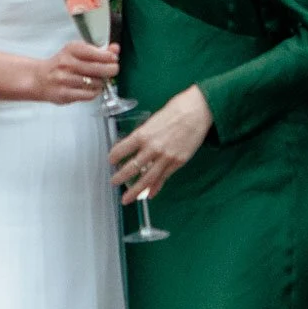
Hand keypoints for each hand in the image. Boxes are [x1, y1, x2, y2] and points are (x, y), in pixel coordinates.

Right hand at [31, 42, 119, 105]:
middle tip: (113, 69)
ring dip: (101, 82)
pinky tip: (92, 88)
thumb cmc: (61, 64)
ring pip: (96, 82)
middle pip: (98, 68)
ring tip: (98, 79)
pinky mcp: (65, 94)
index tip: (113, 58)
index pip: (96, 52)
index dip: (109, 56)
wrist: (40, 78)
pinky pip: (89, 94)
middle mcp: (67, 64)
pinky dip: (95, 92)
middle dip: (111, 69)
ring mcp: (65, 80)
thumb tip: (115, 49)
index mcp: (71, 49)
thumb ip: (97, 50)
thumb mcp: (77, 51)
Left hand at [109, 85, 211, 203]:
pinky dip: (156, 187)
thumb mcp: (153, 120)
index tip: (111, 160)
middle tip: (114, 182)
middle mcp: (152, 148)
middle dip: (120, 177)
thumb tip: (136, 144)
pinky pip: (164, 177)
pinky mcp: (178, 162)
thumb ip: (145, 134)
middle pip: (132, 168)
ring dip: (135, 190)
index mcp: (143, 134)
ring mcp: (166, 157)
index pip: (122, 149)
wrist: (197, 111)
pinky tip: (150, 194)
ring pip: (147, 178)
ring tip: (127, 198)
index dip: (114, 156)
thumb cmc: (176, 110)